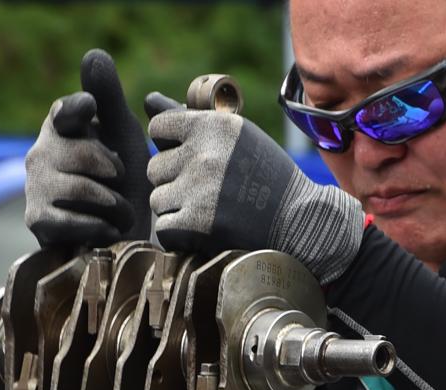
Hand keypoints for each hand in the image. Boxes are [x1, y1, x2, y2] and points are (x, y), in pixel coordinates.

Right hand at [24, 49, 151, 247]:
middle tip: (123, 184)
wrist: (120, 237)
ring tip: (121, 212)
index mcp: (61, 126)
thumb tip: (93, 54)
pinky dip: (98, 225)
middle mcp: (41, 151)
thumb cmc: (124, 182)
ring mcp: (34, 185)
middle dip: (115, 172)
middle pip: (82, 153)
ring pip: (79, 187)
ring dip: (113, 204)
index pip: (65, 110)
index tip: (91, 110)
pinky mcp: (36, 219)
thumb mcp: (123, 135)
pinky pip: (69, 218)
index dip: (77, 109)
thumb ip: (109, 97)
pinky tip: (109, 229)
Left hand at [145, 93, 364, 283]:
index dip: (170, 144)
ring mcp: (198, 191)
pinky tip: (205, 228)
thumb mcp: (236, 136)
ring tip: (209, 208)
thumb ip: (189, 119)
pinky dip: (180, 234)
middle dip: (173, 180)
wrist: (298, 221)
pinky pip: (164, 228)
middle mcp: (202, 155)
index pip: (158, 128)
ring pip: (157, 199)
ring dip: (176, 207)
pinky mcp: (196, 225)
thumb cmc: (265, 175)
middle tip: (205, 189)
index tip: (189, 157)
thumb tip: (147, 99)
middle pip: (154, 167)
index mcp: (211, 126)